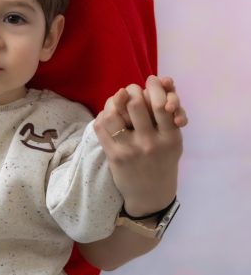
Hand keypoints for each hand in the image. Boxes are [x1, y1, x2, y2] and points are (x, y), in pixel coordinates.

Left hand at [94, 74, 184, 215]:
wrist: (151, 195)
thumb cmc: (163, 161)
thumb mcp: (173, 140)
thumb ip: (170, 113)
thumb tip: (163, 79)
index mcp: (171, 137)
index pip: (162, 102)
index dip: (154, 85)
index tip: (151, 80)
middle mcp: (152, 143)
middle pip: (136, 102)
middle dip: (132, 90)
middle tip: (130, 91)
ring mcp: (131, 150)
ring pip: (115, 113)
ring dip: (114, 101)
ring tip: (117, 101)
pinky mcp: (114, 156)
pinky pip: (101, 127)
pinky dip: (103, 116)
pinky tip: (108, 117)